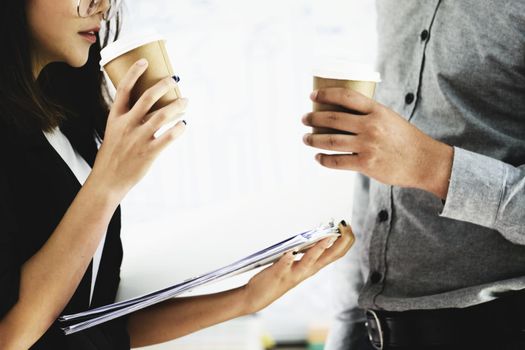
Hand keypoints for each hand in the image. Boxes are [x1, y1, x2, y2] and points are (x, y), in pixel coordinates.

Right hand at [90, 59, 186, 197]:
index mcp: (116, 117)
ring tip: (185, 101)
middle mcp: (127, 124)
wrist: (107, 180)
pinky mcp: (149, 152)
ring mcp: (139, 138)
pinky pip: (169, 137)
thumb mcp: (113, 132)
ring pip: (163, 115)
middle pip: (148, 98)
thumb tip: (148, 110)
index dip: (134, 73)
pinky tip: (184, 125)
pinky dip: (179, 129)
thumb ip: (127, 120)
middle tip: (174, 79)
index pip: (124, 89)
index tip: (144, 61)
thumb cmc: (112, 156)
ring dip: (177, 106)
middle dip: (164, 85)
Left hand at [241, 222, 353, 313]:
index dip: (345, 240)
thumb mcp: (298, 263)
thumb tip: (318, 234)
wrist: (259, 295)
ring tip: (326, 237)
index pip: (335, 253)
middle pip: (329, 257)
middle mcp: (307, 270)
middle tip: (345, 227)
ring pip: (310, 261)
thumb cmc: (279, 275)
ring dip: (319, 249)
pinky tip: (290, 252)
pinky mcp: (279, 274)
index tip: (348, 226)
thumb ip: (307, 251)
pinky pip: (284, 266)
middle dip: (340, 241)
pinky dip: (288, 259)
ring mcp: (294, 273)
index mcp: (313, 266)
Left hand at [302, 88, 453, 198]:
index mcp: (377, 110)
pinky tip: (318, 157)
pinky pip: (338, 162)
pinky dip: (324, 160)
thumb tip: (343, 115)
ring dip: (313, 139)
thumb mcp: (390, 118)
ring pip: (331, 141)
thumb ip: (369, 116)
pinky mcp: (366, 164)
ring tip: (306, 138)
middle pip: (333, 119)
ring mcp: (368, 146)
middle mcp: (371, 126)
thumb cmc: (406, 139)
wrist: (424, 161)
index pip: (346, 96)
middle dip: (313, 118)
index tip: (312, 95)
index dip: (326, 94)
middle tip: (304, 119)